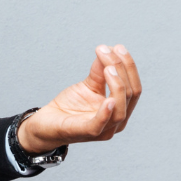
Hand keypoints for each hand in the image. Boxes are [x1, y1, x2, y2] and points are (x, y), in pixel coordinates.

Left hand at [17, 44, 142, 152]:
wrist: (45, 124)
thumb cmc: (69, 107)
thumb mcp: (87, 85)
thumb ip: (99, 70)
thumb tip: (109, 49)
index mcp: (120, 109)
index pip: (134, 88)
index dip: (128, 66)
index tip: (118, 47)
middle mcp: (117, 122)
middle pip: (130, 95)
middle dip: (122, 70)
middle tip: (109, 52)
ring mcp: (103, 130)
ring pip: (120, 110)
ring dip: (117, 86)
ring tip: (108, 68)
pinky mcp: (86, 133)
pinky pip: (100, 125)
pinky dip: (106, 112)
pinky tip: (107, 99)